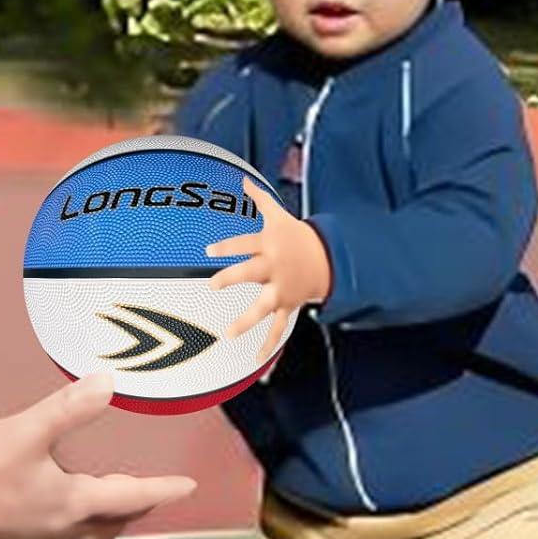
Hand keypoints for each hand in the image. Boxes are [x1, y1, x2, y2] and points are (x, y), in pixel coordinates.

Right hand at [0, 371, 195, 538]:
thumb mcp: (26, 432)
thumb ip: (68, 408)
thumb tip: (107, 383)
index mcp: (73, 503)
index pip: (131, 496)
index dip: (162, 489)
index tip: (187, 486)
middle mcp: (61, 527)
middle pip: (112, 523)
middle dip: (135, 508)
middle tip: (152, 494)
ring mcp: (35, 536)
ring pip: (86, 532)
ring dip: (107, 518)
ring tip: (114, 501)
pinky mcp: (12, 536)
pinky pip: (60, 531)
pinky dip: (76, 519)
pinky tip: (60, 503)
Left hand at [206, 177, 331, 358]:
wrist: (329, 259)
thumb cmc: (296, 236)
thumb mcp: (279, 215)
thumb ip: (258, 199)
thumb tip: (241, 178)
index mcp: (269, 245)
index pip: (245, 244)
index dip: (228, 246)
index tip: (208, 250)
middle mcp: (274, 268)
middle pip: (251, 273)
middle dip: (232, 279)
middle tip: (212, 286)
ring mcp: (281, 289)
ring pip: (262, 307)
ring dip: (246, 321)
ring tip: (228, 335)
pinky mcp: (286, 305)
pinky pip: (277, 328)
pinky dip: (268, 345)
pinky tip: (255, 360)